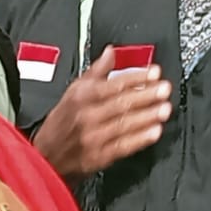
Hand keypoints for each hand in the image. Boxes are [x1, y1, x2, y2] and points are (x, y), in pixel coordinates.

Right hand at [32, 46, 172, 180]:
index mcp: (80, 97)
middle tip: (164, 89)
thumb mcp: (72, 92)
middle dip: (146, 95)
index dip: (136, 77)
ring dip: (147, 115)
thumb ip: (95, 72)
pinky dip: (140, 139)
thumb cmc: (61, 124)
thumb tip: (111, 52)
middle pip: (121, 103)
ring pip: (125, 124)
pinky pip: (123, 146)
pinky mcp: (99, 157)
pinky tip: (154, 131)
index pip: (113, 84)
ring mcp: (93, 137)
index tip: (153, 72)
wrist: (45, 158)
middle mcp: (86, 116)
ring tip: (165, 108)